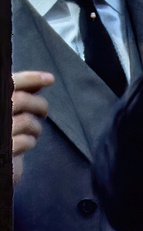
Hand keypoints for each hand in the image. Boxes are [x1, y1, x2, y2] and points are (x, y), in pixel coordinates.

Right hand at [12, 71, 51, 185]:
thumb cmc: (2, 139)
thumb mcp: (7, 114)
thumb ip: (19, 98)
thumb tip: (41, 82)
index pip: (9, 83)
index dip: (30, 78)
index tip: (50, 79)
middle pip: (19, 100)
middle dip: (39, 104)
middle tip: (44, 112)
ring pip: (26, 121)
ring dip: (35, 128)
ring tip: (31, 132)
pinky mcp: (3, 152)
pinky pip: (25, 141)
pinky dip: (30, 142)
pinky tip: (24, 145)